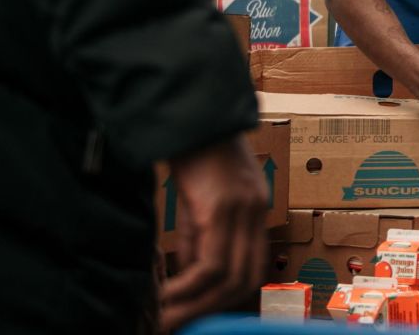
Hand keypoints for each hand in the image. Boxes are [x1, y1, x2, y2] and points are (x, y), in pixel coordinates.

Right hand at [161, 135, 268, 330]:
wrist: (188, 106)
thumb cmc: (189, 147)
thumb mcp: (197, 197)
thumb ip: (198, 233)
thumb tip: (187, 272)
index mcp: (253, 209)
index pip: (251, 268)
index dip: (225, 297)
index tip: (195, 313)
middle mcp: (254, 211)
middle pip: (245, 280)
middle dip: (209, 309)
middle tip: (175, 323)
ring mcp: (241, 209)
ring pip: (228, 278)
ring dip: (195, 305)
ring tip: (164, 317)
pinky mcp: (219, 206)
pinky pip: (210, 263)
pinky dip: (187, 286)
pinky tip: (165, 295)